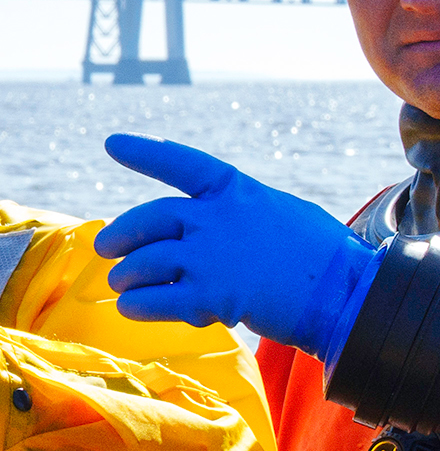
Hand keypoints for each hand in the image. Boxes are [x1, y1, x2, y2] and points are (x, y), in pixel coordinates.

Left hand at [98, 135, 377, 360]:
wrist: (347, 292)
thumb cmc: (320, 255)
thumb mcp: (278, 213)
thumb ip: (235, 216)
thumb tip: (201, 231)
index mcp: (235, 192)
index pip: (182, 164)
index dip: (146, 153)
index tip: (112, 143)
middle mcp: (215, 219)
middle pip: (147, 220)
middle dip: (119, 235)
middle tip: (105, 248)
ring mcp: (210, 257)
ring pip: (142, 264)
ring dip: (126, 277)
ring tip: (123, 286)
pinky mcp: (209, 296)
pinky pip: (152, 301)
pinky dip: (137, 306)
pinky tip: (133, 307)